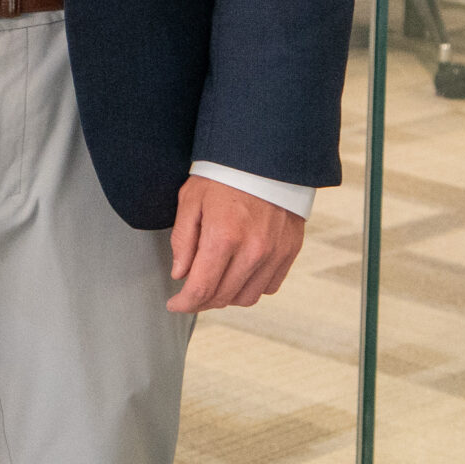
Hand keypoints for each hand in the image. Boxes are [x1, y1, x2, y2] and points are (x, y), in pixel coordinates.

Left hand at [168, 176, 303, 311]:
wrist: (266, 158)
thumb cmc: (223, 175)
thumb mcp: (190, 200)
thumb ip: (183, 240)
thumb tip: (180, 274)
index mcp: (223, 237)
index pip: (202, 287)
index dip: (184, 302)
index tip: (174, 304)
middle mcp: (253, 250)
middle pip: (223, 297)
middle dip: (201, 302)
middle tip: (188, 295)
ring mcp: (275, 254)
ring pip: (247, 297)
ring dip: (226, 297)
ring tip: (213, 283)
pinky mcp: (289, 252)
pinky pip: (269, 286)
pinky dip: (250, 287)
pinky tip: (237, 274)